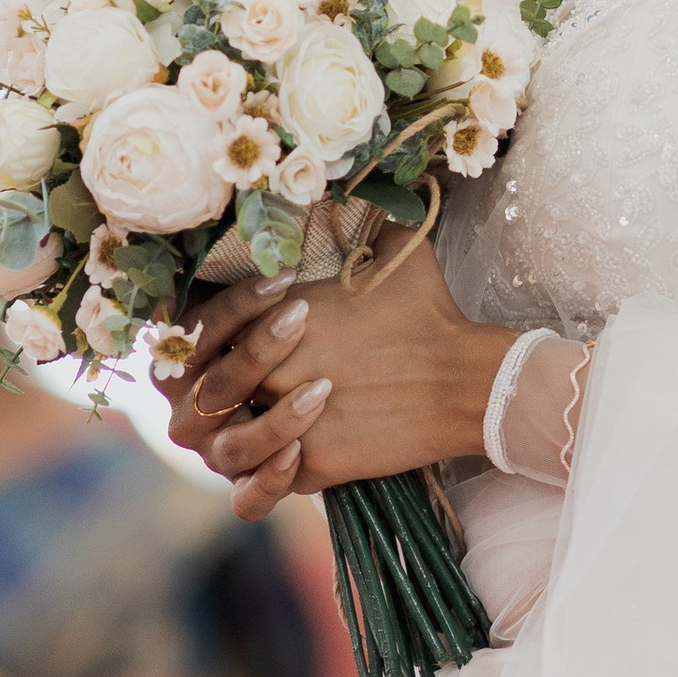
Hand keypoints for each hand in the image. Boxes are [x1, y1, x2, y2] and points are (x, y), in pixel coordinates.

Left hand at [165, 243, 513, 516]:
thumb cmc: (430, 313)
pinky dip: (269, 475)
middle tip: (241, 389)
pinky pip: (263, 482)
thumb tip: (364, 194)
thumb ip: (367, 223)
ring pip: (226, 439)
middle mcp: (271, 368)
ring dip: (245, 433)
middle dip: (225, 386)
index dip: (213, 336)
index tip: (224, 342)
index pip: (212, 327)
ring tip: (265, 428)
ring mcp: (286, 420)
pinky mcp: (311, 464)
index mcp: (278, 314)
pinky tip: (291, 458)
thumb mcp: (400, 251)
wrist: (465, 380)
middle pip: (213, 384)